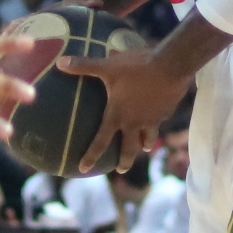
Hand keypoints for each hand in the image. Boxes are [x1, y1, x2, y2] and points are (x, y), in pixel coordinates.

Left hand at [57, 42, 192, 175]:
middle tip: (121, 170)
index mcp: (118, 115)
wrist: (171, 66)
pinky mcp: (167, 112)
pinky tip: (159, 118)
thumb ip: (84, 66)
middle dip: (124, 162)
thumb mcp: (108, 66)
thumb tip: (60, 62)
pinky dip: (157, 123)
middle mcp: (135, 122)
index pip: (101, 141)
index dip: (91, 156)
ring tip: (144, 148)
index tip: (83, 169)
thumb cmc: (137, 67)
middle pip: (129, 149)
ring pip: (148, 139)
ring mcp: (153, 119)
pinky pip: (160, 122)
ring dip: (144, 145)